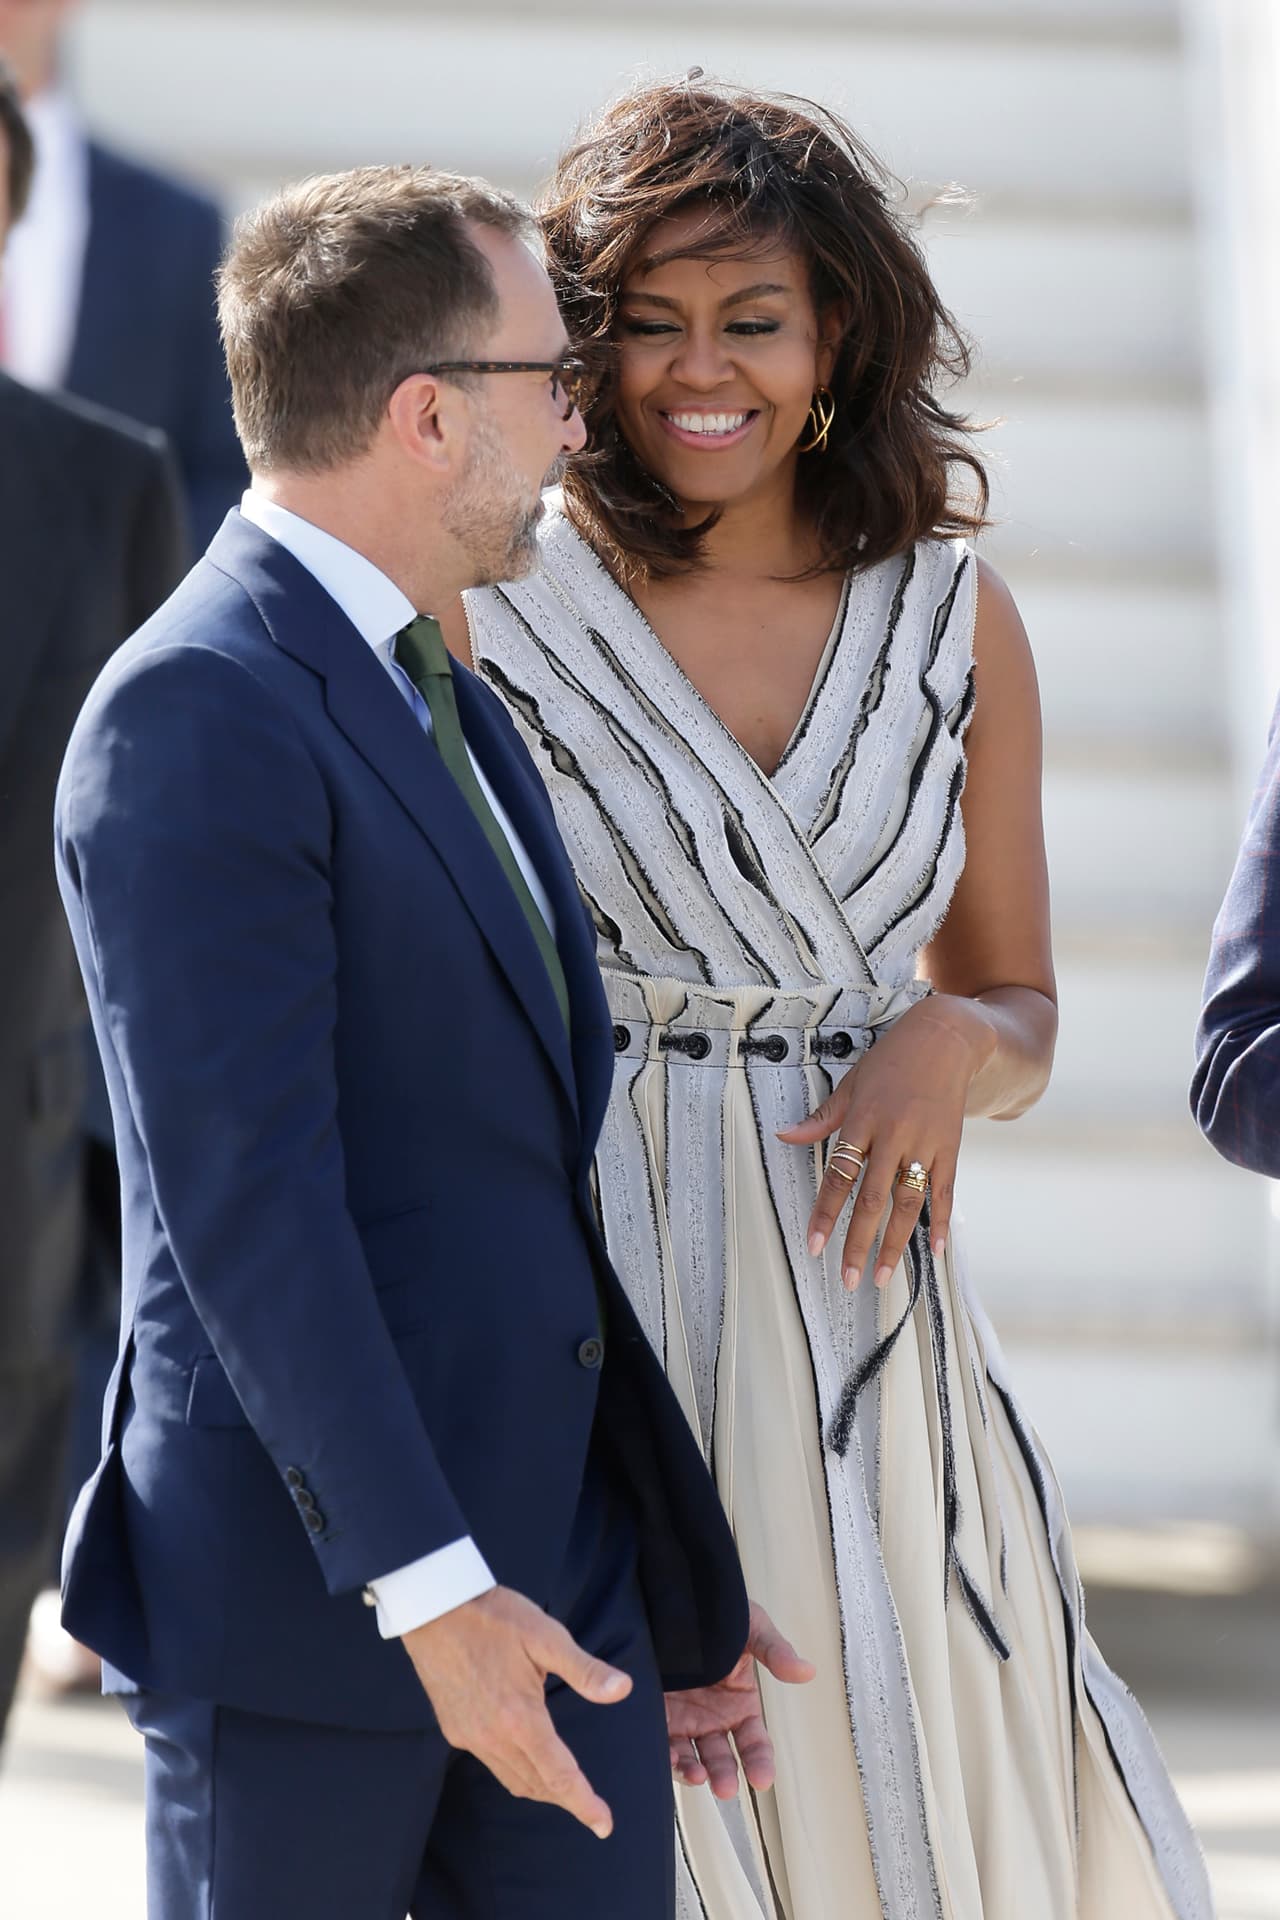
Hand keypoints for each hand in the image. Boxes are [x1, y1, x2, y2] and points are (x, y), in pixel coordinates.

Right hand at [402, 1586, 631, 1837]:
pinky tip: (524, 1756)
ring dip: (540, 1788)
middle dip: (566, 1799)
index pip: (559, 1776)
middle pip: (537, 1785)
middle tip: (590, 1806)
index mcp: (521, 1718)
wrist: (434, 1608)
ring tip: (563, 1787)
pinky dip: (514, 1771)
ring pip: (512, 1779)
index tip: (604, 1825)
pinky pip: (491, 1763)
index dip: (584, 1803)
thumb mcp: (546, 1636)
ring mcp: (470, 1736)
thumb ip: (585, 1670)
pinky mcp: (454, 1729)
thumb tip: (623, 1690)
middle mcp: (493, 1737)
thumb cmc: (494, 1617)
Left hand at [664, 1603, 814, 1798]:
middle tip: (725, 1787)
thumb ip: (775, 1651)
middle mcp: (712, 1718)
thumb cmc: (715, 1613)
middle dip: (725, 1775)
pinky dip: (666, 1757)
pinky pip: (662, 1743)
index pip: (754, 1742)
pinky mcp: (655, 1714)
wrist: (671, 1598)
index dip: (760, 1761)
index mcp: (739, 1703)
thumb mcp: (750, 1627)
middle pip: (722, 1758)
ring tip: (697, 1775)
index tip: (762, 1779)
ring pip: (692, 1758)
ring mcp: (683, 1719)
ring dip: (695, 1772)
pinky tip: (670, 1758)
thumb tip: (807, 1671)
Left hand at [777, 995, 995, 1289]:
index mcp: (864, 1119)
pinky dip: (940, 1221)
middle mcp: (895, 1135)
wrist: (946, 1039)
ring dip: (895, 1242)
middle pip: (873, 1197)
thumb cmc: (892, 1060)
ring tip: (881, 1275)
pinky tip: (935, 1250)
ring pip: (909, 1201)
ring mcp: (926, 1144)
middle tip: (848, 1278)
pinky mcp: (950, 1148)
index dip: (826, 1212)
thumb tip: (785, 1136)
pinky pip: (945, 1191)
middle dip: (858, 1241)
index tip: (815, 1244)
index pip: (840, 1174)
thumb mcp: (853, 1082)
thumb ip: (823, 1117)